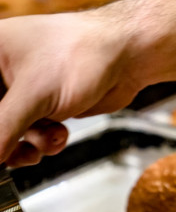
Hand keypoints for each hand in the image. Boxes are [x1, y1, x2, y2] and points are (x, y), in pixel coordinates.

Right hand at [0, 8, 144, 165]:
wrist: (128, 56)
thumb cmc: (81, 54)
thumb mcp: (32, 96)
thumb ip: (1, 131)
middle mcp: (0, 70)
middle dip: (4, 141)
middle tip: (11, 156)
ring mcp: (22, 89)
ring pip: (7, 132)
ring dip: (25, 146)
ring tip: (43, 144)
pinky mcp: (44, 104)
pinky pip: (31, 134)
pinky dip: (44, 141)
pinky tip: (59, 134)